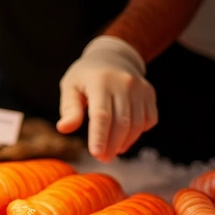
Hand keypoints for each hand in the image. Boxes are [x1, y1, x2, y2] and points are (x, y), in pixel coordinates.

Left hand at [56, 35, 157, 161]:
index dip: (100, 136)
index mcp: (100, 82)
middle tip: (102, 158)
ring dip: (125, 142)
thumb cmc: (86, 76)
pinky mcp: (150, 94)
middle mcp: (124, 84)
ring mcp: (140, 89)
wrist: (114, 56)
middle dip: (112, 145)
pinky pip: (149, 119)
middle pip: (121, 123)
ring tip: (112, 151)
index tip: (96, 154)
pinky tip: (125, 137)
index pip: (102, 115)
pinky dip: (138, 133)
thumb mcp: (70, 87)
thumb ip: (69, 108)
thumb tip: (64, 128)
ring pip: (137, 124)